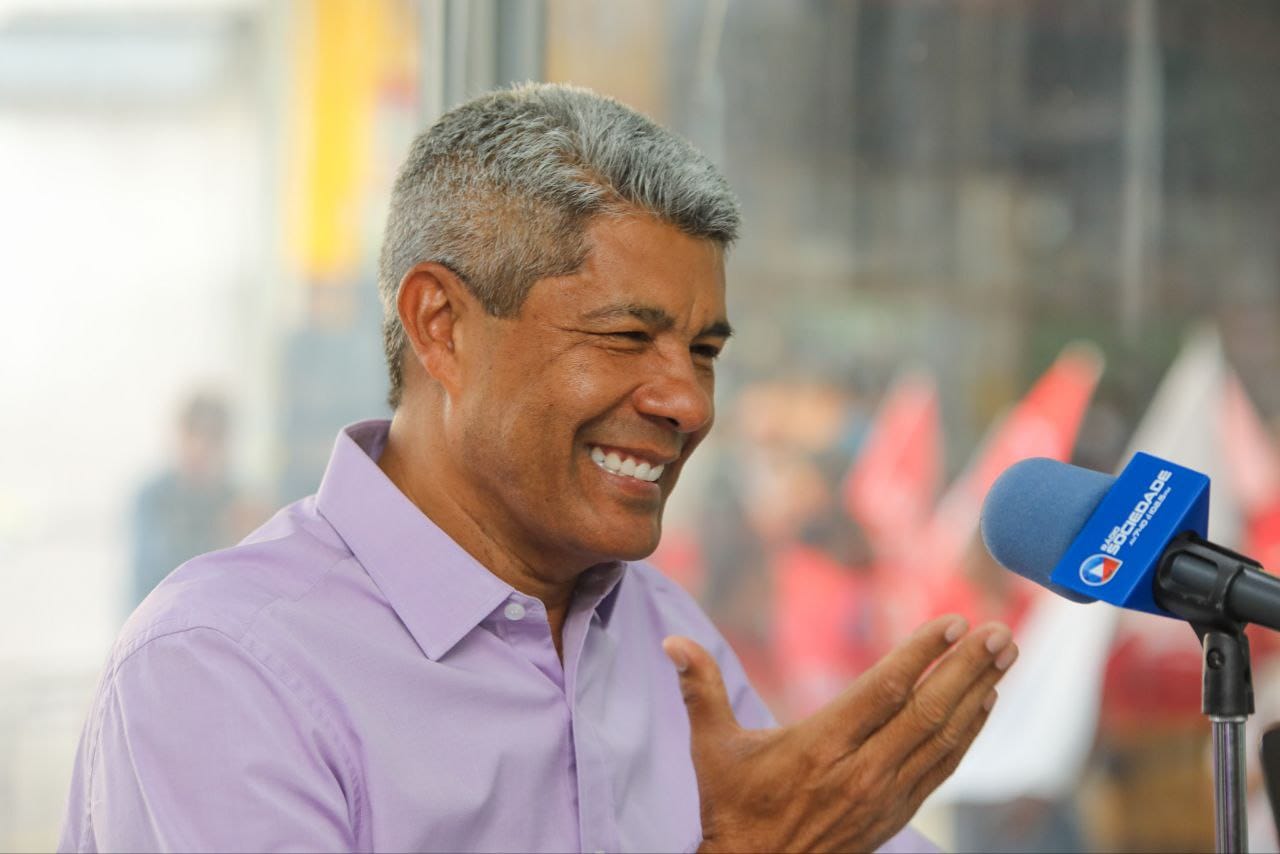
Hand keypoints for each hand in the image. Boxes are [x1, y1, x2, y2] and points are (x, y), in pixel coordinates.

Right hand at [663, 615, 1016, 852]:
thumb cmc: (730, 809)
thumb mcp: (711, 750)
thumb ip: (699, 689)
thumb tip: (671, 641)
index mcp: (818, 748)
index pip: (883, 692)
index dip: (921, 656)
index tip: (952, 623)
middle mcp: (859, 773)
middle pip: (926, 712)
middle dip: (967, 669)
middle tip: (999, 633)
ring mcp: (882, 797)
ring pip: (942, 739)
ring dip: (977, 694)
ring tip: (1004, 655)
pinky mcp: (894, 814)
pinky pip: (942, 766)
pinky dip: (968, 732)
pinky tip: (983, 703)